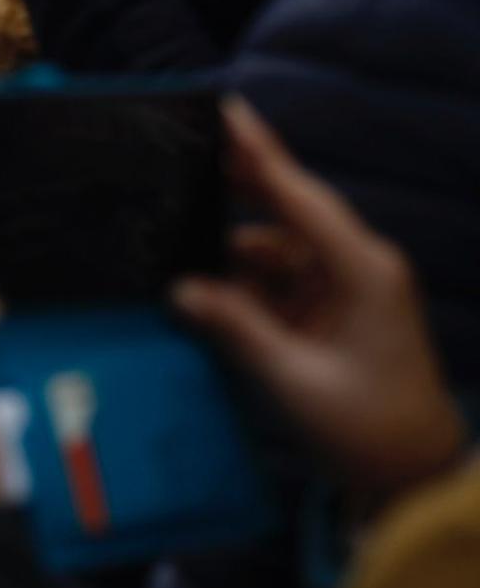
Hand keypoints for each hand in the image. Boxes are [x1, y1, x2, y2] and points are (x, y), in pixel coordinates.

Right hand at [175, 101, 464, 505]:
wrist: (412, 477)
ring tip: (174, 260)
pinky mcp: (328, 312)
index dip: (258, 153)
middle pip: (285, 209)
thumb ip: (236, 329)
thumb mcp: (295, 381)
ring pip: (269, 250)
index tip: (224, 110)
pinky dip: (238, 286)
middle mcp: (354, 267)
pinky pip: (272, 282)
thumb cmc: (367, 429)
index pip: (300, 197)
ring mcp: (342, 289)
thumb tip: (181, 289)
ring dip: (225, 258)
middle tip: (180, 154)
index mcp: (361, 271)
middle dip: (235, 184)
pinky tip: (201, 297)